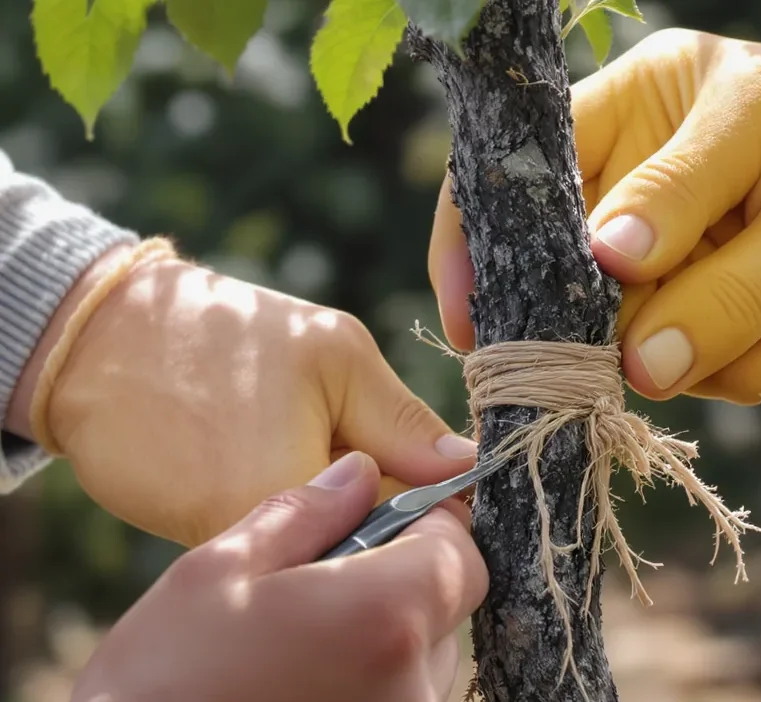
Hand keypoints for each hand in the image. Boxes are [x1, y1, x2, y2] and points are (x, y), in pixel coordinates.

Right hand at [8, 251, 477, 545]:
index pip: (408, 533)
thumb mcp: (333, 357)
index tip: (436, 470)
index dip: (434, 505)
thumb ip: (402, 422)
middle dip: (384, 504)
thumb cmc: (220, 335)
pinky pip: (282, 537)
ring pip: (325, 542)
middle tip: (352, 435)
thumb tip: (468, 467)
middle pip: (367, 547)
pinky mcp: (206, 546)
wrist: (101, 344)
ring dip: (336, 502)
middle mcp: (266, 551)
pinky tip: (264, 449)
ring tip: (291, 432)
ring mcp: (233, 555)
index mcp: (307, 502)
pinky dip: (293, 502)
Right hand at [71, 452, 487, 701]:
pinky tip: (312, 676)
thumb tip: (359, 473)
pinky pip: (405, 696)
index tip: (388, 521)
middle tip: (330, 580)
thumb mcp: (219, 572)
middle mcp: (413, 686)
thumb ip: (305, 513)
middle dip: (403, 580)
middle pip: (447, 607)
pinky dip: (376, 677)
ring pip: (429, 659)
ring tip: (309, 639)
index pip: (461, 554)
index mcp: (383, 618)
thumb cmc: (163, 679)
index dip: (429, 528)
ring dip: (388, 635)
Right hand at [429, 29, 760, 404]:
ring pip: (620, 314)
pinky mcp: (690, 276)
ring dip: (692, 357)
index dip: (492, 244)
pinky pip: (665, 341)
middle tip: (681, 366)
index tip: (486, 327)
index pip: (542, 169)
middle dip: (625, 328)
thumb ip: (724, 292)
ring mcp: (665, 220)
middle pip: (571, 257)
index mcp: (658, 96)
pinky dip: (719, 368)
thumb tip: (631, 364)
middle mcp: (646, 150)